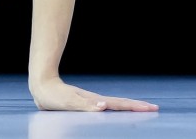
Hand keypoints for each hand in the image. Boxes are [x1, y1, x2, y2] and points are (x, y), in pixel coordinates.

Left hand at [30, 78, 156, 111]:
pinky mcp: (85, 103)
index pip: (119, 104)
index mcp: (94, 101)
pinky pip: (106, 107)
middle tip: (154, 108)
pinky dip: (116, 109)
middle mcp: (95, 100)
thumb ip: (85, 105)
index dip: (135, 107)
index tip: (151, 108)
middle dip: (137, 106)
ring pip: (114, 104)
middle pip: (121, 103)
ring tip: (141, 109)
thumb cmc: (52, 95)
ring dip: (129, 107)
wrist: (41, 85)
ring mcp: (91, 101)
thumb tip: (103, 106)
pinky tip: (117, 111)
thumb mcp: (68, 102)